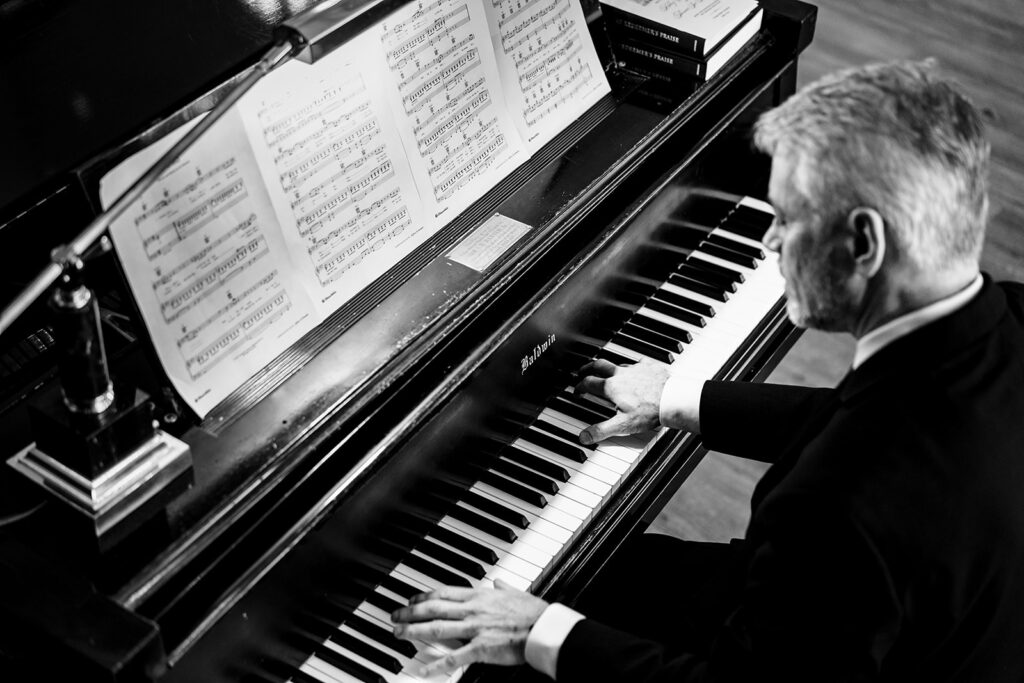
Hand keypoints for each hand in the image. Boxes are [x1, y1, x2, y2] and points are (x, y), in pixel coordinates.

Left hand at [391, 580, 548, 675]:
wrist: (543, 629)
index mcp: (479, 596)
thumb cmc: (533, 613)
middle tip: (394, 616)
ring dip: (413, 632)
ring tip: (398, 634)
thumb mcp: (517, 592)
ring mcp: (474, 629)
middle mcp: (472, 610)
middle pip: (433, 609)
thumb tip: (499, 582)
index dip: (424, 596)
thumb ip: (504, 587)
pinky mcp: (480, 648)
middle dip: (410, 613)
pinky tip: (422, 669)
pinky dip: (435, 664)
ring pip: (436, 629)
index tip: (412, 600)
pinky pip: (452, 658)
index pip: (444, 593)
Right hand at [574, 358, 668, 442]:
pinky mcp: (649, 366)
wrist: (672, 399)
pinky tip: (636, 368)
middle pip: (598, 365)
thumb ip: (601, 431)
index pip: (588, 382)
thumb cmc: (649, 411)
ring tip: (607, 372)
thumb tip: (584, 436)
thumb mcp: (622, 425)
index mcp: (611, 387)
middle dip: (588, 368)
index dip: (579, 386)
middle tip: (583, 372)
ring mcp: (635, 368)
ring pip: (616, 363)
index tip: (577, 390)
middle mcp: (620, 374)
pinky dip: (633, 365)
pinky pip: (638, 362)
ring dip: (608, 367)